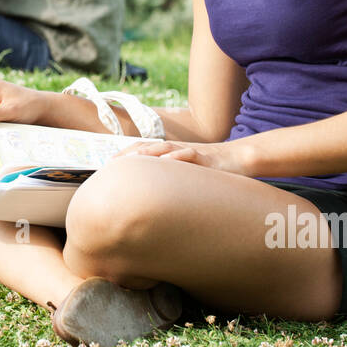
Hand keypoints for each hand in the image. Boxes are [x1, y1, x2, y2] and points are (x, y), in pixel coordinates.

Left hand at [112, 138, 250, 173]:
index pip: (143, 152)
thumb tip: (152, 198)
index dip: (125, 156)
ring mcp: (191, 153)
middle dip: (129, 154)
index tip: (107, 166)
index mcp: (171, 155)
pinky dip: (177, 157)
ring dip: (147, 153)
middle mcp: (178, 151)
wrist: (240, 159)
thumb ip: (170, 182)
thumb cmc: (211, 171)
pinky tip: (167, 161)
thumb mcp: (187, 176)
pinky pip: (190, 155)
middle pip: (149, 148)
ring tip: (131, 159)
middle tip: (110, 164)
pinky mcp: (206, 159)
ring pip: (166, 149)